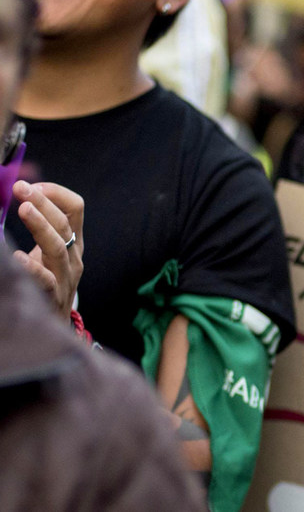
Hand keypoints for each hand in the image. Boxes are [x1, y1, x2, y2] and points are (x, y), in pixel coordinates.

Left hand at [12, 180, 83, 317]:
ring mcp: (65, 278)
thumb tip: (17, 199)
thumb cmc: (46, 284)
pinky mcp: (53, 298)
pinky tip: (17, 258)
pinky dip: (32, 267)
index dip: (55, 193)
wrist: (54, 328)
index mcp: (73, 243)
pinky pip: (45, 281)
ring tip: (23, 209)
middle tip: (21, 187)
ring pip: (58, 247)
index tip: (33, 185)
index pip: (75, 208)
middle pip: (65, 224)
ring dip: (41, 225)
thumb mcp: (48, 253)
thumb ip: (40, 229)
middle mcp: (73, 257)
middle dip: (44, 202)